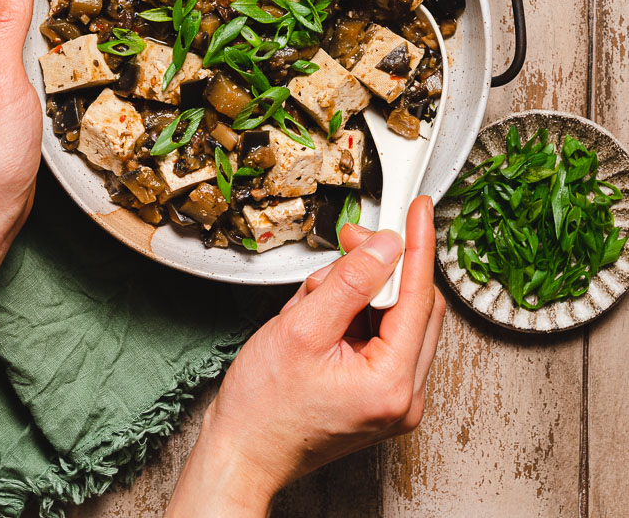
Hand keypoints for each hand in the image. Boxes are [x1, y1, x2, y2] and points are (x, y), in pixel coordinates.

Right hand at [166, 197, 443, 516]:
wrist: (243, 452)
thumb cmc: (263, 407)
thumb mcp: (302, 328)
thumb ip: (348, 282)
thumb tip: (385, 247)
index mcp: (391, 384)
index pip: (419, 296)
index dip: (418, 245)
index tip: (419, 209)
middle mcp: (404, 397)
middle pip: (415, 305)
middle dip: (382, 267)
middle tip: (351, 240)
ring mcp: (394, 400)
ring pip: (397, 317)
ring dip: (362, 293)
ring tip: (315, 300)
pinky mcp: (380, 396)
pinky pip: (383, 336)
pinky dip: (357, 315)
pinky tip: (322, 317)